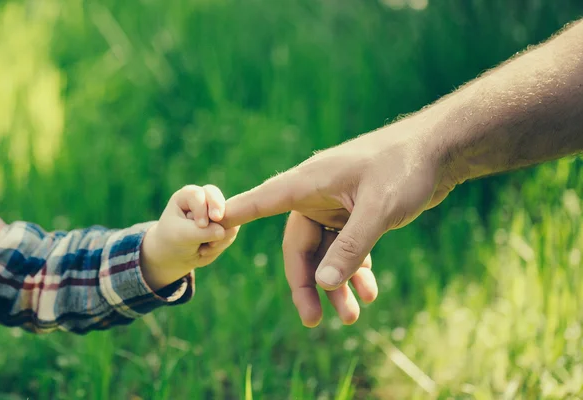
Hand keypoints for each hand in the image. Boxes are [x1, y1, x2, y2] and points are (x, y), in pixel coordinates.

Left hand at [141, 185, 239, 290]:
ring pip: (227, 216)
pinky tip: (206, 250)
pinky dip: (221, 244)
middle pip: (215, 196)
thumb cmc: (173, 240)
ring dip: (218, 235)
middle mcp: (203, 200)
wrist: (177, 255)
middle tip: (217, 218)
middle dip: (217, 207)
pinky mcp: (225, 225)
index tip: (201, 225)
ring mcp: (216, 212)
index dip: (201, 208)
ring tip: (202, 249)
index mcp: (187, 196)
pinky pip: (231, 232)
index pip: (198, 195)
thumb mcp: (182, 236)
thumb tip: (224, 231)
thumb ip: (202, 232)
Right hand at [223, 114, 459, 325]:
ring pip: (325, 254)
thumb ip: (352, 247)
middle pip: (299, 246)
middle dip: (307, 284)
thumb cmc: (406, 168)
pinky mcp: (356, 214)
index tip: (211, 222)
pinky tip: (369, 292)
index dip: (238, 213)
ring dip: (335, 285)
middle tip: (312, 321)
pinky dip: (355, 271)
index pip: (264, 200)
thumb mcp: (378, 209)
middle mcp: (318, 195)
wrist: (440, 151)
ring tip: (351, 316)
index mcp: (311, 182)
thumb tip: (324, 284)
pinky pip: (347, 249)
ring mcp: (337, 206)